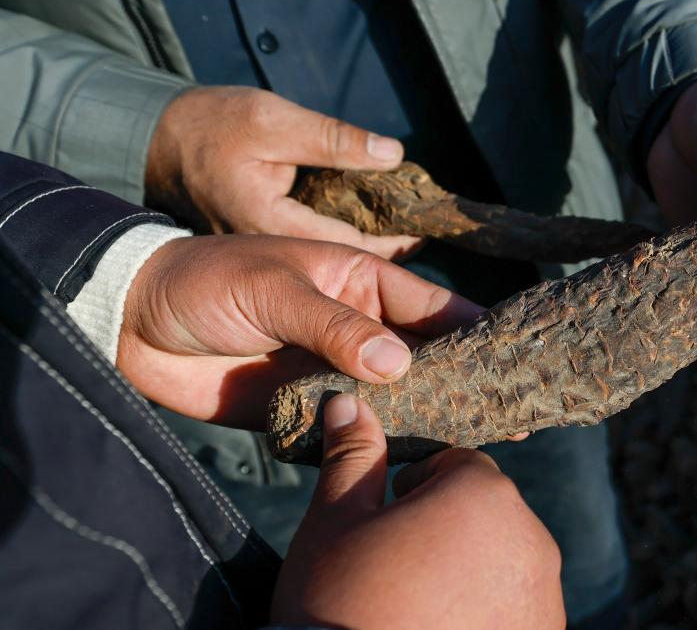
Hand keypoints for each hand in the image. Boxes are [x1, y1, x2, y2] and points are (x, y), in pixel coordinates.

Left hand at [117, 234, 482, 427]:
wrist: (133, 322)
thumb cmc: (206, 281)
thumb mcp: (274, 288)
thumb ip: (334, 326)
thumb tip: (399, 365)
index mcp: (355, 282)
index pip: (429, 306)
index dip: (473, 329)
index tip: (515, 352)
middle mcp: (353, 326)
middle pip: (421, 357)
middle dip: (463, 381)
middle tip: (510, 412)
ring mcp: (331, 369)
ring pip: (393, 397)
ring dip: (429, 418)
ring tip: (477, 442)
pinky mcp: (303, 409)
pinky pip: (351, 428)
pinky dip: (377, 443)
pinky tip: (411, 462)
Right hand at [146, 86, 419, 258]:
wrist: (150, 140)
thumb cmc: (208, 125)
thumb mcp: (272, 121)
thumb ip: (332, 140)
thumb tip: (392, 155)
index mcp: (270, 224)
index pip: (349, 246)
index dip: (395, 242)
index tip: (429, 230)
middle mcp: (267, 252)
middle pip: (340, 263)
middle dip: (385, 251)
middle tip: (425, 236)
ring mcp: (261, 255)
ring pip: (326, 260)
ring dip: (363, 246)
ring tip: (404, 232)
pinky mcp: (259, 246)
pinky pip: (307, 249)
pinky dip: (337, 236)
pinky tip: (363, 224)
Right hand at [271, 394, 564, 629]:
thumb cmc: (340, 604)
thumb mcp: (334, 522)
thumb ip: (352, 456)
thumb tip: (350, 400)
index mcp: (484, 494)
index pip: (458, 464)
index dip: (417, 488)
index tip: (389, 521)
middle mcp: (532, 539)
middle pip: (487, 511)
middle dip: (448, 528)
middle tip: (399, 566)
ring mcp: (545, 597)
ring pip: (504, 559)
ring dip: (471, 570)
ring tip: (419, 603)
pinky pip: (518, 606)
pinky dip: (489, 611)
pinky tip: (443, 624)